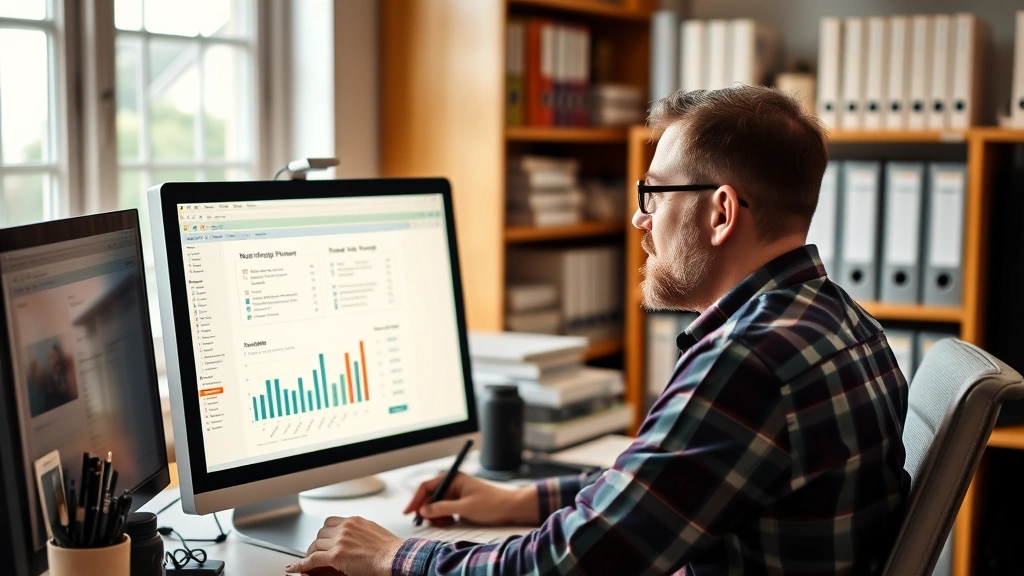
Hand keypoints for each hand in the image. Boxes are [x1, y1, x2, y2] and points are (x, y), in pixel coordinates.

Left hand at [286, 516, 402, 575]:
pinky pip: (312, 559)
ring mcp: (340, 541)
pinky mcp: (336, 555)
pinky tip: (294, 568)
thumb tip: (359, 538)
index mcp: (355, 521)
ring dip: (311, 554)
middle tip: (317, 552)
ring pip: (315, 545)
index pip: (331, 522)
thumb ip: (362, 532)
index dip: (325, 532)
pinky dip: (301, 564)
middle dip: (318, 543)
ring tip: (309, 562)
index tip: (324, 538)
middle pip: (321, 532)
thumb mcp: (375, 533)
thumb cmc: (391, 550)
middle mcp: (346, 528)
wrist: (395, 558)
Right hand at [403, 472, 538, 525]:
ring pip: (436, 505)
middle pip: (430, 497)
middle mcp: (452, 484)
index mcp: (453, 478)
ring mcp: (456, 493)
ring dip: (436, 515)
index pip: (427, 486)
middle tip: (425, 522)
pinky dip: (444, 517)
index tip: (409, 512)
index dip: (415, 499)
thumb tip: (424, 510)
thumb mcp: (465, 507)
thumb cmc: (491, 503)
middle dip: (427, 510)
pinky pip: (445, 510)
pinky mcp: (460, 502)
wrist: (511, 508)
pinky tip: (450, 522)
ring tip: (444, 523)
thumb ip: (442, 508)